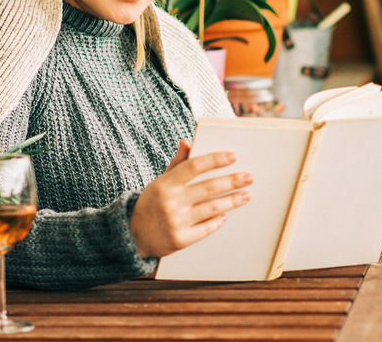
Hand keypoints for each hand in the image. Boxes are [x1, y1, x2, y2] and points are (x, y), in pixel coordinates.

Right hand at [130, 139, 252, 258]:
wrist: (132, 236)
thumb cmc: (151, 204)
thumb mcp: (159, 182)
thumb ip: (176, 163)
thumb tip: (187, 141)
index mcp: (166, 184)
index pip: (194, 166)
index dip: (214, 159)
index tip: (233, 156)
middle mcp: (171, 202)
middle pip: (208, 188)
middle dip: (232, 181)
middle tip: (249, 177)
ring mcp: (176, 222)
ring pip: (212, 208)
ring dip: (232, 201)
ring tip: (246, 195)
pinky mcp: (181, 240)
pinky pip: (207, 228)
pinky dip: (218, 220)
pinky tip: (227, 215)